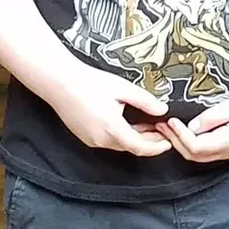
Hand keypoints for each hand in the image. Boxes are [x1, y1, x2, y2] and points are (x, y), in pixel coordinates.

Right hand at [52, 63, 172, 156]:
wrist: (59, 81)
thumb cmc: (88, 82)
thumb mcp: (122, 88)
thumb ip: (145, 101)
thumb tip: (162, 110)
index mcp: (111, 128)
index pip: (140, 147)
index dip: (157, 147)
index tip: (168, 143)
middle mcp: (100, 139)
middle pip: (131, 147)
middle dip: (149, 141)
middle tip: (162, 130)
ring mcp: (91, 140)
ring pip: (120, 145)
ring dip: (136, 138)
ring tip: (149, 125)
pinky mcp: (86, 137)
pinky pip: (109, 141)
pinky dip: (122, 136)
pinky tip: (129, 125)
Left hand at [161, 90, 228, 163]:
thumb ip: (211, 118)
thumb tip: (191, 127)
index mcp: (226, 142)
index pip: (194, 146)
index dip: (179, 135)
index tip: (169, 120)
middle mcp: (225, 152)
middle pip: (192, 155)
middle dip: (174, 141)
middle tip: (160, 125)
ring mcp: (227, 151)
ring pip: (197, 155)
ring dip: (180, 143)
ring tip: (167, 128)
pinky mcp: (228, 147)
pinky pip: (204, 151)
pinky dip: (190, 143)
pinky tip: (185, 131)